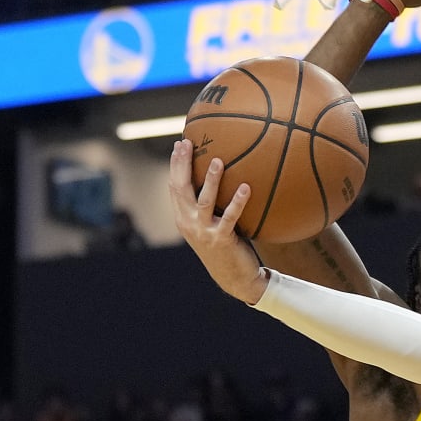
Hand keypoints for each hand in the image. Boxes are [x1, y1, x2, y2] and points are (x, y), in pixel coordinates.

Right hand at [168, 139, 266, 304]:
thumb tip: (221, 176)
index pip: (174, 187)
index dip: (175, 165)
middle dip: (182, 165)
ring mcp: (203, 232)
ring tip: (219, 161)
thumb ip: (209, 205)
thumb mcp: (210, 224)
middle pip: (181, 189)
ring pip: (204, 201)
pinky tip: (247, 187)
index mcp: (183, 218)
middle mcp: (188, 223)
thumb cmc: (225, 245)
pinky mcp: (221, 239)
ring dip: (211, 180)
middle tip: (188, 143)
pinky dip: (238, 201)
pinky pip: (230, 216)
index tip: (180, 143)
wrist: (234, 277)